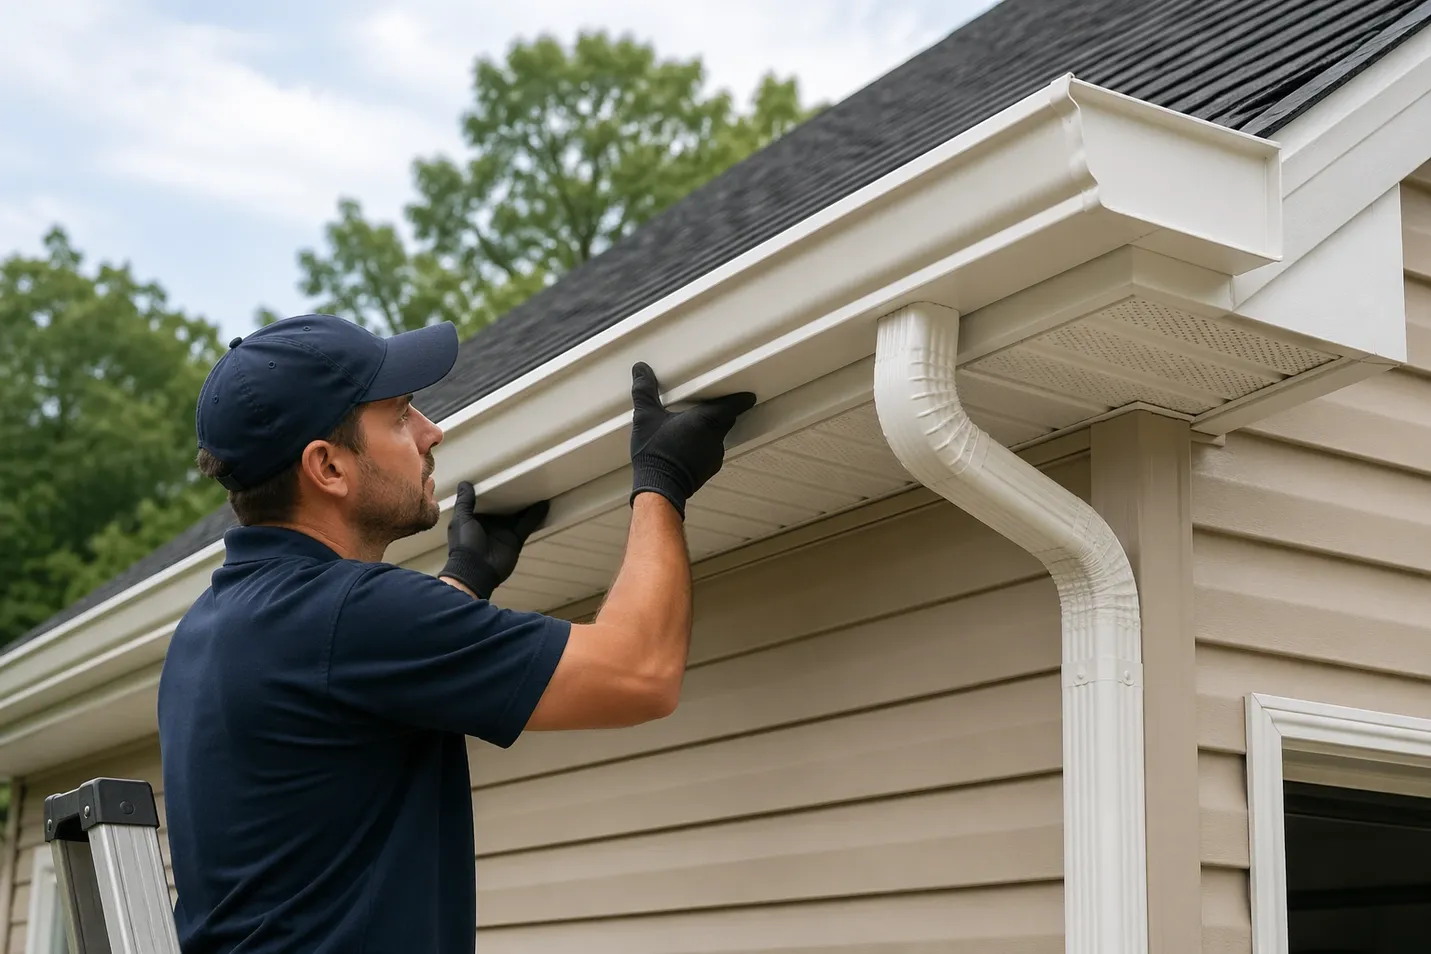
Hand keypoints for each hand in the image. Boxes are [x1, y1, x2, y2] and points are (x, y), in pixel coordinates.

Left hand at [440, 481, 548, 599]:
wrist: (476, 571)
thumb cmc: (465, 544)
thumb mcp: (462, 520)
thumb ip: (465, 502)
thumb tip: (465, 483)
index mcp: (475, 518)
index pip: (485, 500)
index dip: (491, 490)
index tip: (499, 475)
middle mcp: (491, 523)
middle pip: (503, 506)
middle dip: (511, 494)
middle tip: (522, 477)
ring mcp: (504, 531)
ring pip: (518, 514)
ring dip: (526, 503)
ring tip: (537, 487)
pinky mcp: (516, 538)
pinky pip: (527, 525)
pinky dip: (536, 515)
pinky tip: (544, 503)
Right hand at [628, 362, 756, 517]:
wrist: (659, 488)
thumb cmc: (655, 454)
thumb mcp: (645, 417)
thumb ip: (645, 391)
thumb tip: (641, 370)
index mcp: (704, 420)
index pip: (732, 406)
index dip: (740, 399)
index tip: (747, 396)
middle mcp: (715, 437)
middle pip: (726, 420)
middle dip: (722, 412)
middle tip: (712, 405)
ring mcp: (713, 455)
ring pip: (718, 437)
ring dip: (710, 431)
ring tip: (693, 427)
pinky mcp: (708, 470)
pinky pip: (710, 453)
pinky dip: (703, 447)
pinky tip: (687, 447)